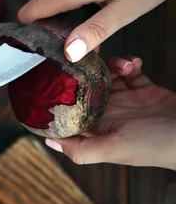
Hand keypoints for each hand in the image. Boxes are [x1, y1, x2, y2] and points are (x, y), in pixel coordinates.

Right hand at [19, 0, 175, 61]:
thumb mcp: (126, 11)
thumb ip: (93, 33)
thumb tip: (68, 53)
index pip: (29, 13)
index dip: (39, 31)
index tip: (60, 41)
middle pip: (46, 4)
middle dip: (66, 20)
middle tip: (99, 23)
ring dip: (75, 2)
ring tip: (107, 1)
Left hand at [45, 57, 175, 170]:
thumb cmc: (156, 146)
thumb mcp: (115, 149)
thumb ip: (82, 149)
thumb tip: (49, 142)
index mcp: (97, 129)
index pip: (70, 110)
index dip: (61, 94)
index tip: (54, 73)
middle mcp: (108, 114)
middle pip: (85, 87)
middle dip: (84, 71)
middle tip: (85, 54)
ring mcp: (126, 100)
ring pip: (105, 75)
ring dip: (109, 65)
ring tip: (121, 64)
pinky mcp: (143, 89)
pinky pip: (128, 71)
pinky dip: (128, 63)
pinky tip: (134, 63)